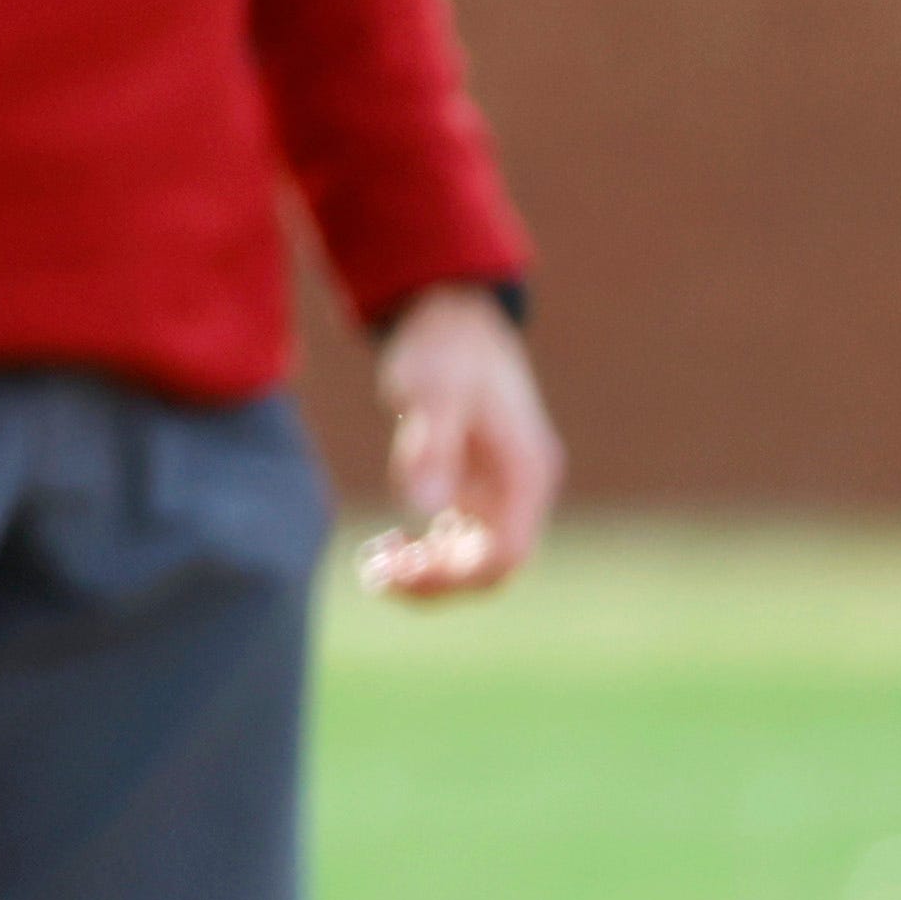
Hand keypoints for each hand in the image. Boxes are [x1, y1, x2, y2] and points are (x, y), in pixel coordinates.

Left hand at [358, 285, 561, 600]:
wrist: (452, 318)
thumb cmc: (444, 349)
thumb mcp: (432, 389)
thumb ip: (430, 445)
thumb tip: (422, 506)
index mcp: (526, 473)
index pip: (506, 554)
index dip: (454, 575)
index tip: (400, 571)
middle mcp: (524, 489)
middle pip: (492, 567)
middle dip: (436, 581)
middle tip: (373, 573)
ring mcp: (504, 490)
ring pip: (476, 559)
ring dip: (430, 573)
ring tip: (373, 565)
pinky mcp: (480, 486)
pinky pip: (462, 539)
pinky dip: (430, 553)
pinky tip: (390, 544)